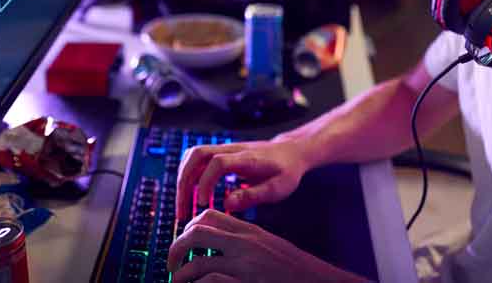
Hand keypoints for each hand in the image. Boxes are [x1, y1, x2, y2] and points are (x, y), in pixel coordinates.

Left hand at [167, 209, 367, 282]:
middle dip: (176, 246)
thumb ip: (244, 248)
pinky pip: (210, 280)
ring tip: (177, 281)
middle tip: (171, 263)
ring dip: (181, 272)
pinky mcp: (248, 281)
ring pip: (198, 259)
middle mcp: (246, 244)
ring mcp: (246, 264)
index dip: (189, 227)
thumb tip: (218, 252)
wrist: (321, 281)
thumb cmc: (294, 273)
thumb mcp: (268, 252)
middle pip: (197, 232)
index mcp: (250, 232)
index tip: (182, 242)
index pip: (209, 216)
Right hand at [175, 138, 309, 221]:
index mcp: (247, 158)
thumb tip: (227, 205)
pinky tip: (191, 196)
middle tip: (183, 210)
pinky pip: (197, 159)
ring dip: (183, 180)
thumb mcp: (277, 188)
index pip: (217, 162)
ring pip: (193, 155)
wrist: (290, 151)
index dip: (205, 182)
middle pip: (197, 154)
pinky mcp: (221, 153)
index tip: (202, 204)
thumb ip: (253, 196)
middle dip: (184, 182)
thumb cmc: (285, 171)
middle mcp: (231, 149)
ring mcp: (224, 149)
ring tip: (183, 207)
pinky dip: (188, 176)